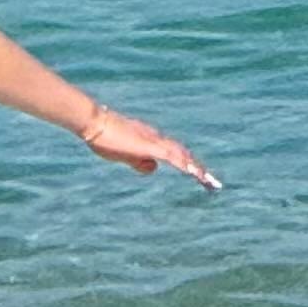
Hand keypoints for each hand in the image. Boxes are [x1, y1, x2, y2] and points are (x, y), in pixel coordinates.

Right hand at [76, 103, 219, 189]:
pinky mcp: (149, 146)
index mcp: (152, 140)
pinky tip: (193, 173)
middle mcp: (157, 138)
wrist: (95, 123)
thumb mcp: (124, 154)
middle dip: (198, 168)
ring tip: (209, 182)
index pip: (175, 153)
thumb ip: (139, 161)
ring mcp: (154, 141)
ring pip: (181, 155)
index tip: (199, 175)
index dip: (188, 163)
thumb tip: (154, 168)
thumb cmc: (105, 137)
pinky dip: (184, 164)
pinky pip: (172, 156)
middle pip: (183, 153)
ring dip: (196, 168)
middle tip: (212, 184)